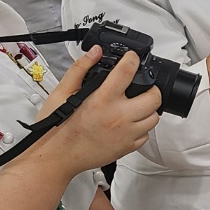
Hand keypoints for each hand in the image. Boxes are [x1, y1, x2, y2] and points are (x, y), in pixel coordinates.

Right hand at [33, 47, 162, 174]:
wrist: (56, 157)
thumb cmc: (56, 129)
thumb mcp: (62, 93)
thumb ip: (80, 69)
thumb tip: (95, 53)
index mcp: (102, 100)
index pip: (127, 72)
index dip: (132, 60)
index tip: (132, 58)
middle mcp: (118, 117)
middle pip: (153, 97)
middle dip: (151, 88)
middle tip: (142, 87)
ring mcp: (126, 134)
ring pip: (154, 117)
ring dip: (148, 109)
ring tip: (136, 105)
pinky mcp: (127, 148)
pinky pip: (145, 135)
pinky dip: (141, 127)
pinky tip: (129, 123)